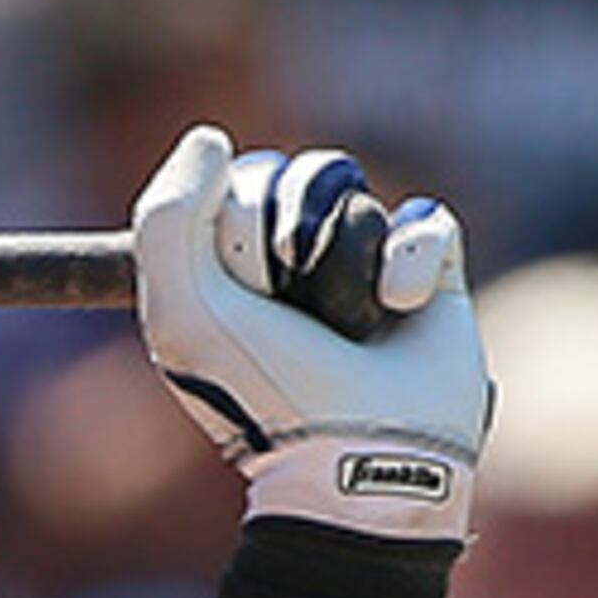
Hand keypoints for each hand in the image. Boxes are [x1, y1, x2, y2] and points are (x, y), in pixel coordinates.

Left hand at [136, 124, 485, 545]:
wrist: (362, 459)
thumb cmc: (267, 393)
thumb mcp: (184, 314)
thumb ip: (167, 220)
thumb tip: (211, 138)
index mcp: (226, 271)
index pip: (240, 182)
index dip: (241, 226)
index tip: (241, 294)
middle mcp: (291, 263)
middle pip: (299, 179)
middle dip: (295, 241)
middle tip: (294, 313)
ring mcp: (360, 265)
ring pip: (359, 200)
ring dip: (349, 264)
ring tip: (351, 327)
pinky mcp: (429, 274)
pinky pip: (424, 220)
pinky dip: (410, 268)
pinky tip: (401, 314)